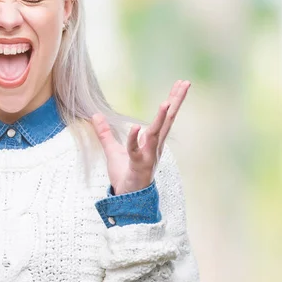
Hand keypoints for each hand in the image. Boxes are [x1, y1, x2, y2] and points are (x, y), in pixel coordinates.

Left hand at [91, 80, 189, 195]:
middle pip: (168, 120)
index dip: (173, 100)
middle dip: (176, 101)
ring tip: (166, 102)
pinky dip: (135, 139)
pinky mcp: (138, 165)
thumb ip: (105, 133)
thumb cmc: (124, 175)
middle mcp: (154, 146)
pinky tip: (136, 127)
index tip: (181, 83)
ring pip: (156, 134)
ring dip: (161, 118)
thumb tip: (95, 116)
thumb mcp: (112, 150)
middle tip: (185, 83)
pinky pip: (136, 151)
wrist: (126, 199)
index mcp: (152, 141)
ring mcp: (148, 156)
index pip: (166, 117)